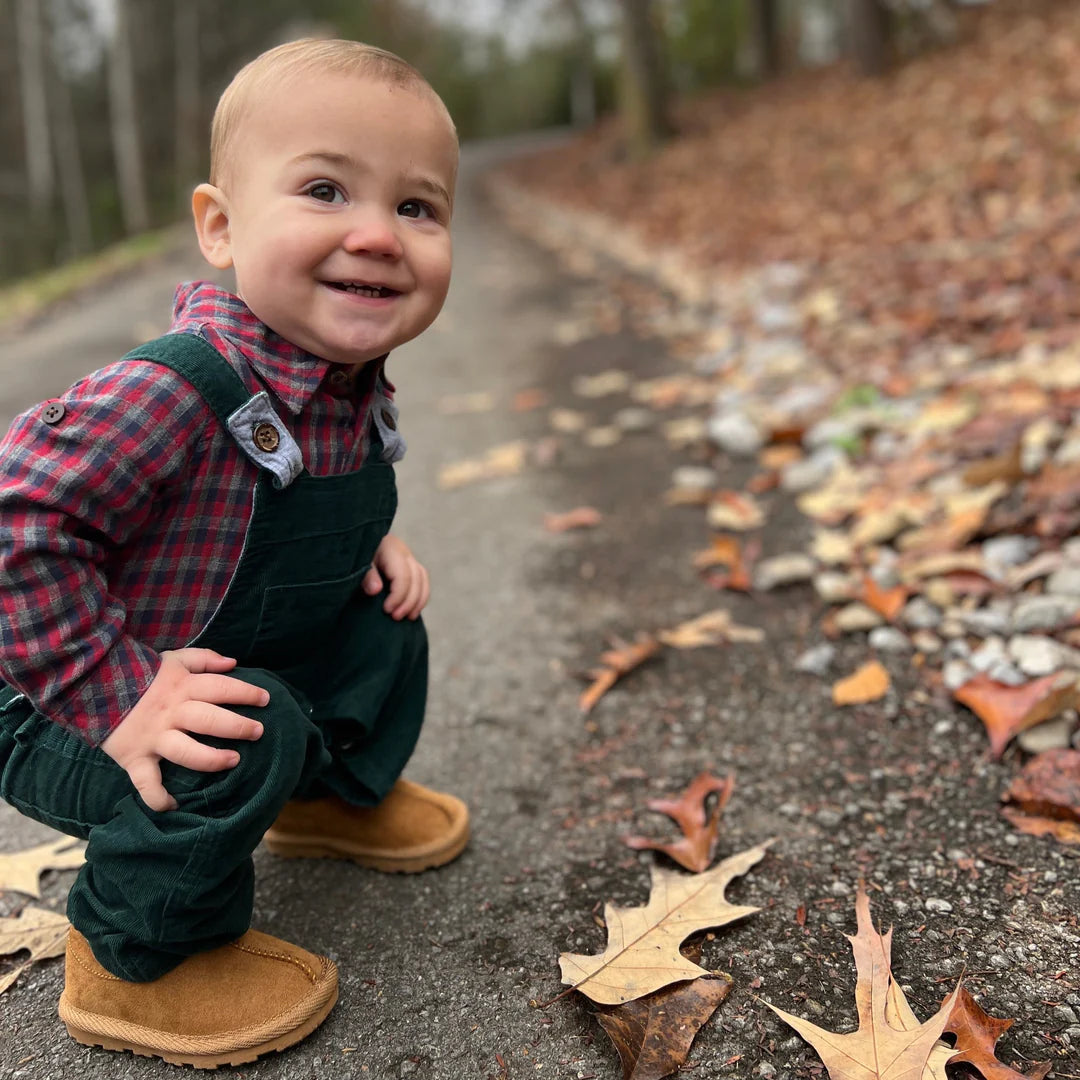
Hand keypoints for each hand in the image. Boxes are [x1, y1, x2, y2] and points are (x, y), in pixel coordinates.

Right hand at [100, 648, 267, 811]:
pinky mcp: (134, 757)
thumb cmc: (140, 674)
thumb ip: (204, 658)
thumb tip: (233, 663)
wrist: (90, 684)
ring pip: (186, 751)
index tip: (265, 699)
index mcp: (182, 687)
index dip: (245, 692)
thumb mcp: (172, 659)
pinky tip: (172, 806)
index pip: (220, 688)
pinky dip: (157, 797)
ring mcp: (153, 737)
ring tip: (233, 760)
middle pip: (209, 719)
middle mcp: (171, 713)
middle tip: (258, 732)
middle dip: (237, 726)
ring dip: (211, 759)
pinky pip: (146, 782)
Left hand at [360, 534, 428, 620]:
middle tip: (396, 617)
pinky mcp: (410, 566)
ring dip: (418, 601)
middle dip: (408, 601)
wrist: (355, 545)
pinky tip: (413, 610)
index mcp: (391, 550)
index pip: (403, 576)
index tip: (387, 610)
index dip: (398, 596)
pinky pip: (422, 581)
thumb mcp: (357, 564)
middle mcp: (404, 553)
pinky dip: (420, 597)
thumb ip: (367, 575)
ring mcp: (409, 558)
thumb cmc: (356, 556)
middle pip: (415, 579)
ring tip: (409, 618)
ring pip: (422, 580)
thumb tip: (376, 590)